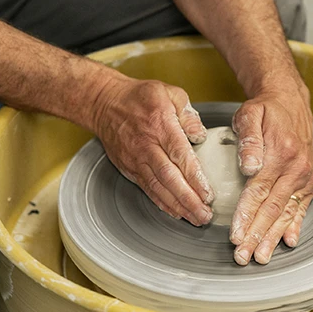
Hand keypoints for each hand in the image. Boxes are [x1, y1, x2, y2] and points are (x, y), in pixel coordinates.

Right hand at [93, 77, 213, 225]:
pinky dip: (162, 204)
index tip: (208, 194)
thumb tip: (200, 136)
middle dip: (188, 200)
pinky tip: (176, 213)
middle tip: (205, 215)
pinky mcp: (130, 168)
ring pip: (158, 188)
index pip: (180, 156)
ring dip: (177, 206)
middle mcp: (147, 146)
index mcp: (160, 125)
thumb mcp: (170, 93)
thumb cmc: (140, 97)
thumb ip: (188, 114)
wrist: (104, 103)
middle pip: (169, 178)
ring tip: (195, 218)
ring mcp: (136, 159)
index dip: (194, 178)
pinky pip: (147, 189)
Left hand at [230, 82, 312, 264]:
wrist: (291, 102)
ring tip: (261, 257)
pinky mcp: (309, 182)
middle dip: (257, 235)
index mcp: (280, 154)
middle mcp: (296, 169)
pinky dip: (295, 226)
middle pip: (273, 208)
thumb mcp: (250, 114)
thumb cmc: (266, 110)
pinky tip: (289, 242)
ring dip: (273, 237)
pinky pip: (302, 208)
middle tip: (243, 256)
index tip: (235, 235)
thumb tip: (248, 167)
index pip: (259, 191)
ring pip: (287, 213)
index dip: (246, 215)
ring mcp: (305, 177)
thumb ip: (248, 139)